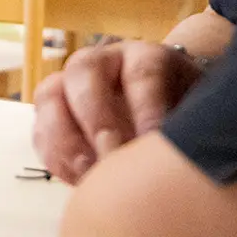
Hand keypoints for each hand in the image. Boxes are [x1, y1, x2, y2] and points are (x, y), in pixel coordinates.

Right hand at [32, 40, 204, 184]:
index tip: (153, 140)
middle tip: (111, 153)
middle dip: (97, 116)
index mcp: (145, 56)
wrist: (166, 113)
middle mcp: (103, 61)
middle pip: (85, 70)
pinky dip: (54, 156)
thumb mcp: (196, 113)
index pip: (143, 70)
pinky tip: (77, 180)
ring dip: (66, 137)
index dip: (147, 105)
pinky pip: (40, 129)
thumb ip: (187, 124)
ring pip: (50, 94)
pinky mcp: (53, 113)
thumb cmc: (184, 115)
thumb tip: (173, 150)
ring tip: (88, 174)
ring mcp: (71, 84)